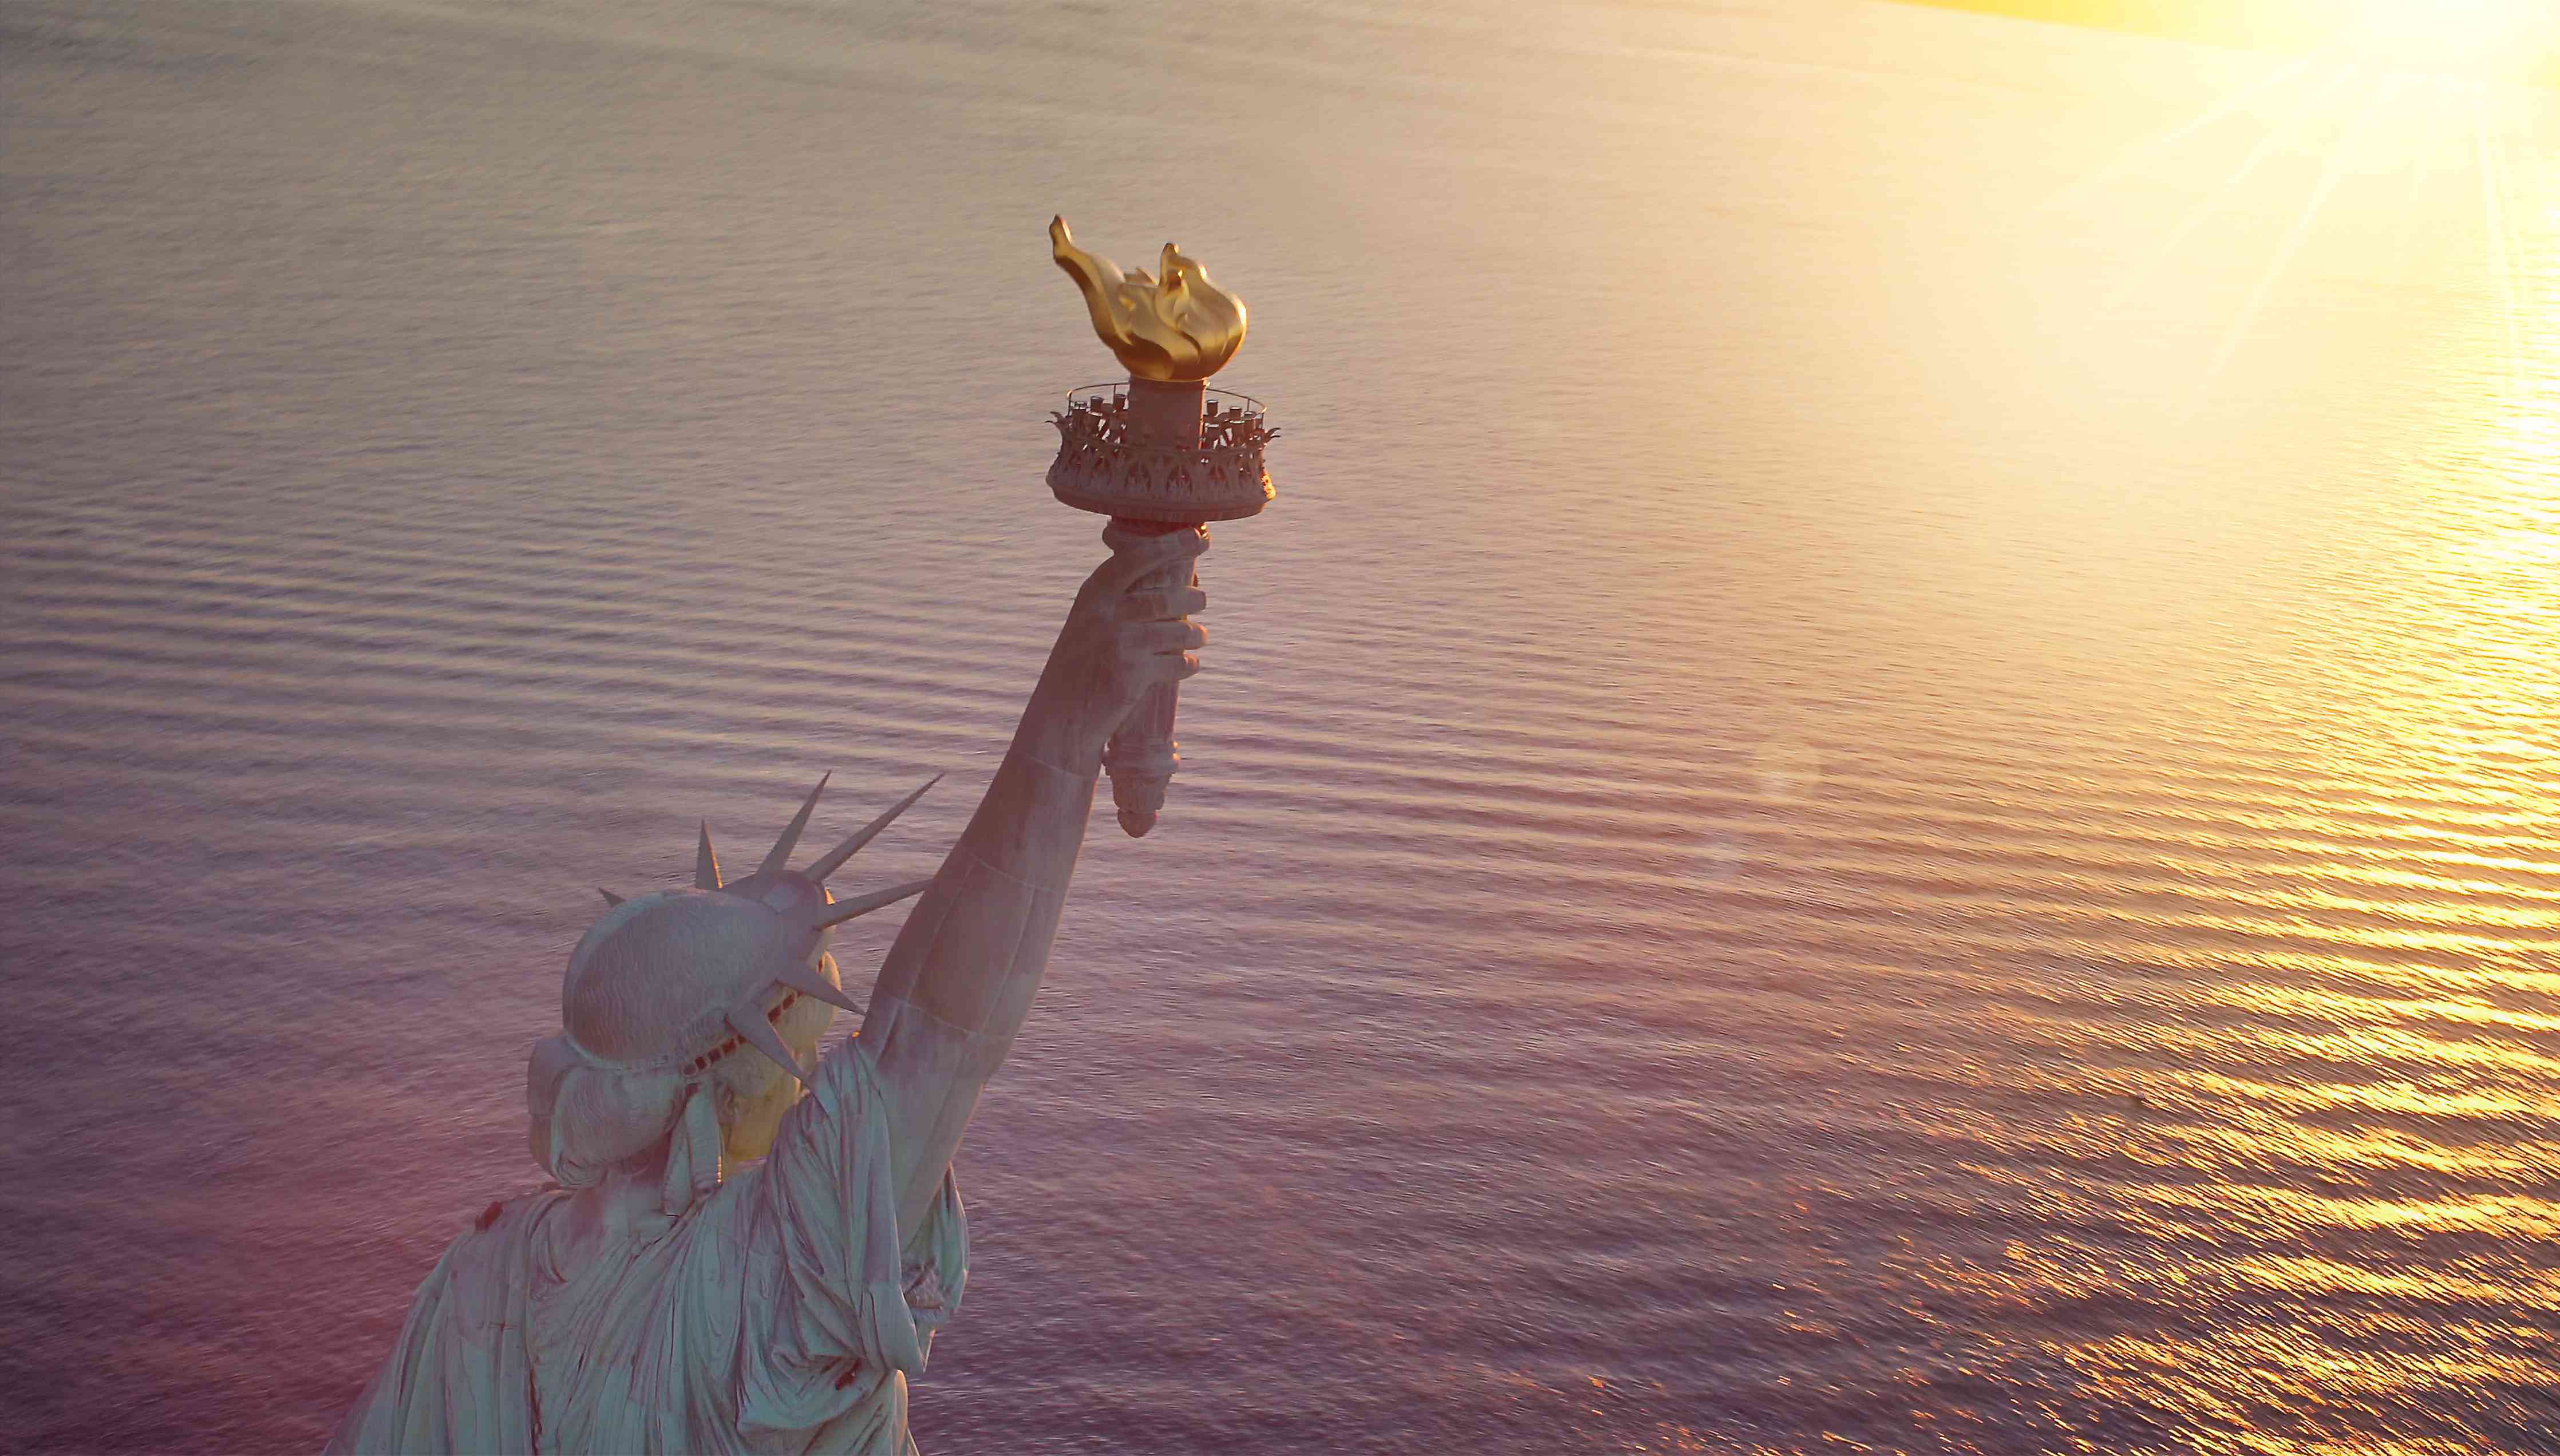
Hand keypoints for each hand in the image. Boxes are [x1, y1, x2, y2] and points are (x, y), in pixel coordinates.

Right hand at [1020, 526, 1210, 769]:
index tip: (1200, 535)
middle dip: (1192, 599)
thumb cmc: (1080, 667)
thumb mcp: (1088, 623)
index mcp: (1094, 594)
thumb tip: (1172, 584)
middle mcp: (1105, 614)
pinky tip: (1189, 665)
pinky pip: (1177, 664)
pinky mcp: (1132, 675)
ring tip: (1199, 637)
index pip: (1138, 558)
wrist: (1060, 719)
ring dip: (1195, 635)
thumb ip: (1118, 601)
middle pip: (1166, 597)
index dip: (1172, 544)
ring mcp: (1119, 644)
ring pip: (1177, 631)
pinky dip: (1188, 664)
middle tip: (1201, 600)